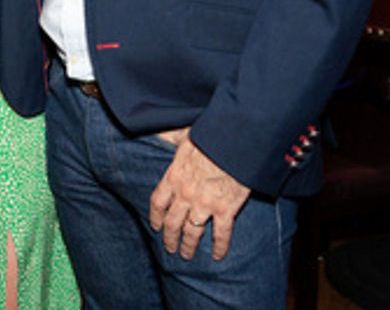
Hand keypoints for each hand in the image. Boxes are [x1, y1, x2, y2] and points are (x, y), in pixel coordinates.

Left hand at [148, 128, 249, 260]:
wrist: (234, 142)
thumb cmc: (209, 136)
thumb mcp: (183, 136)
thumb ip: (170, 140)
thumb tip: (159, 133)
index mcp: (173, 177)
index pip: (158, 202)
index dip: (155, 216)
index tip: (155, 226)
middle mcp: (185, 194)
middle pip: (172, 222)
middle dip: (169, 238)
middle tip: (170, 248)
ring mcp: (204, 204)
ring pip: (192, 232)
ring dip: (189, 245)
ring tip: (187, 255)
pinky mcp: (225, 209)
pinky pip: (221, 234)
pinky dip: (220, 247)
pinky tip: (217, 256)